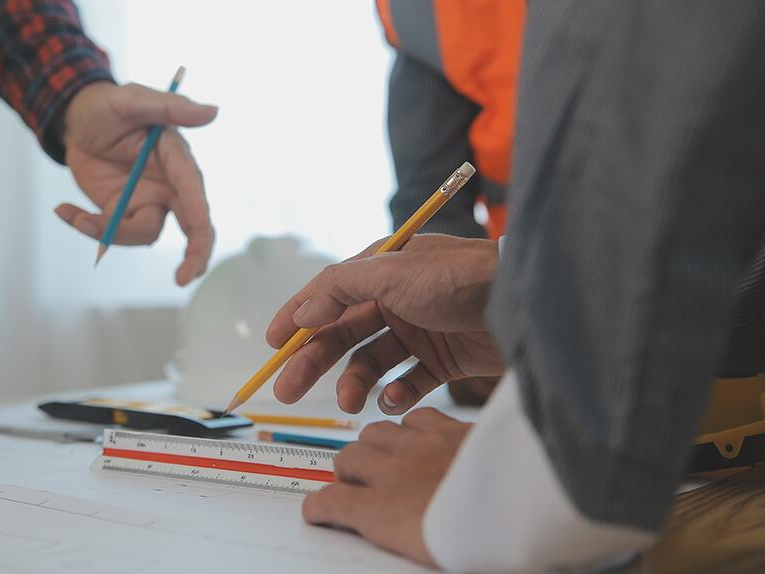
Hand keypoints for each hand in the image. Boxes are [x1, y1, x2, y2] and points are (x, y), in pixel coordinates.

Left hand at [55, 81, 218, 285]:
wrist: (76, 121)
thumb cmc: (109, 106)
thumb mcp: (133, 100)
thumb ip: (170, 107)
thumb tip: (212, 111)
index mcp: (178, 161)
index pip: (194, 195)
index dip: (200, 224)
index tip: (196, 249)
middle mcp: (169, 187)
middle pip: (192, 229)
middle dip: (193, 256)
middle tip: (182, 279)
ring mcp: (147, 202)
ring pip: (143, 234)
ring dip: (111, 233)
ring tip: (76, 217)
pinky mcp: (122, 212)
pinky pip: (112, 233)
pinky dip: (86, 227)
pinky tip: (63, 210)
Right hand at [265, 234, 504, 413]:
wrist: (525, 304)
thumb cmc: (458, 278)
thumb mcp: (390, 272)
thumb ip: (340, 290)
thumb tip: (301, 313)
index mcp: (381, 270)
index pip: (327, 294)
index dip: (296, 318)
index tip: (271, 345)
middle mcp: (397, 299)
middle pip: (343, 333)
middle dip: (314, 360)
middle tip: (286, 389)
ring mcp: (420, 330)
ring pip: (371, 362)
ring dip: (355, 382)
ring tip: (351, 402)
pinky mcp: (444, 359)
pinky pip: (407, 381)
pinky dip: (395, 393)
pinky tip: (391, 399)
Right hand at [304, 408, 469, 566]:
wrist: (525, 507)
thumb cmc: (479, 542)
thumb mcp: (423, 553)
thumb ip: (396, 533)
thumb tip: (391, 531)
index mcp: (381, 511)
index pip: (330, 503)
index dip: (319, 507)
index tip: (318, 511)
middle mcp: (393, 474)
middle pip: (348, 459)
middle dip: (346, 471)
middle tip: (354, 483)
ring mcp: (421, 447)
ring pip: (376, 432)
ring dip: (375, 445)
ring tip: (385, 458)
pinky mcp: (451, 429)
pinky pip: (416, 417)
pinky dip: (411, 425)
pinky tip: (419, 435)